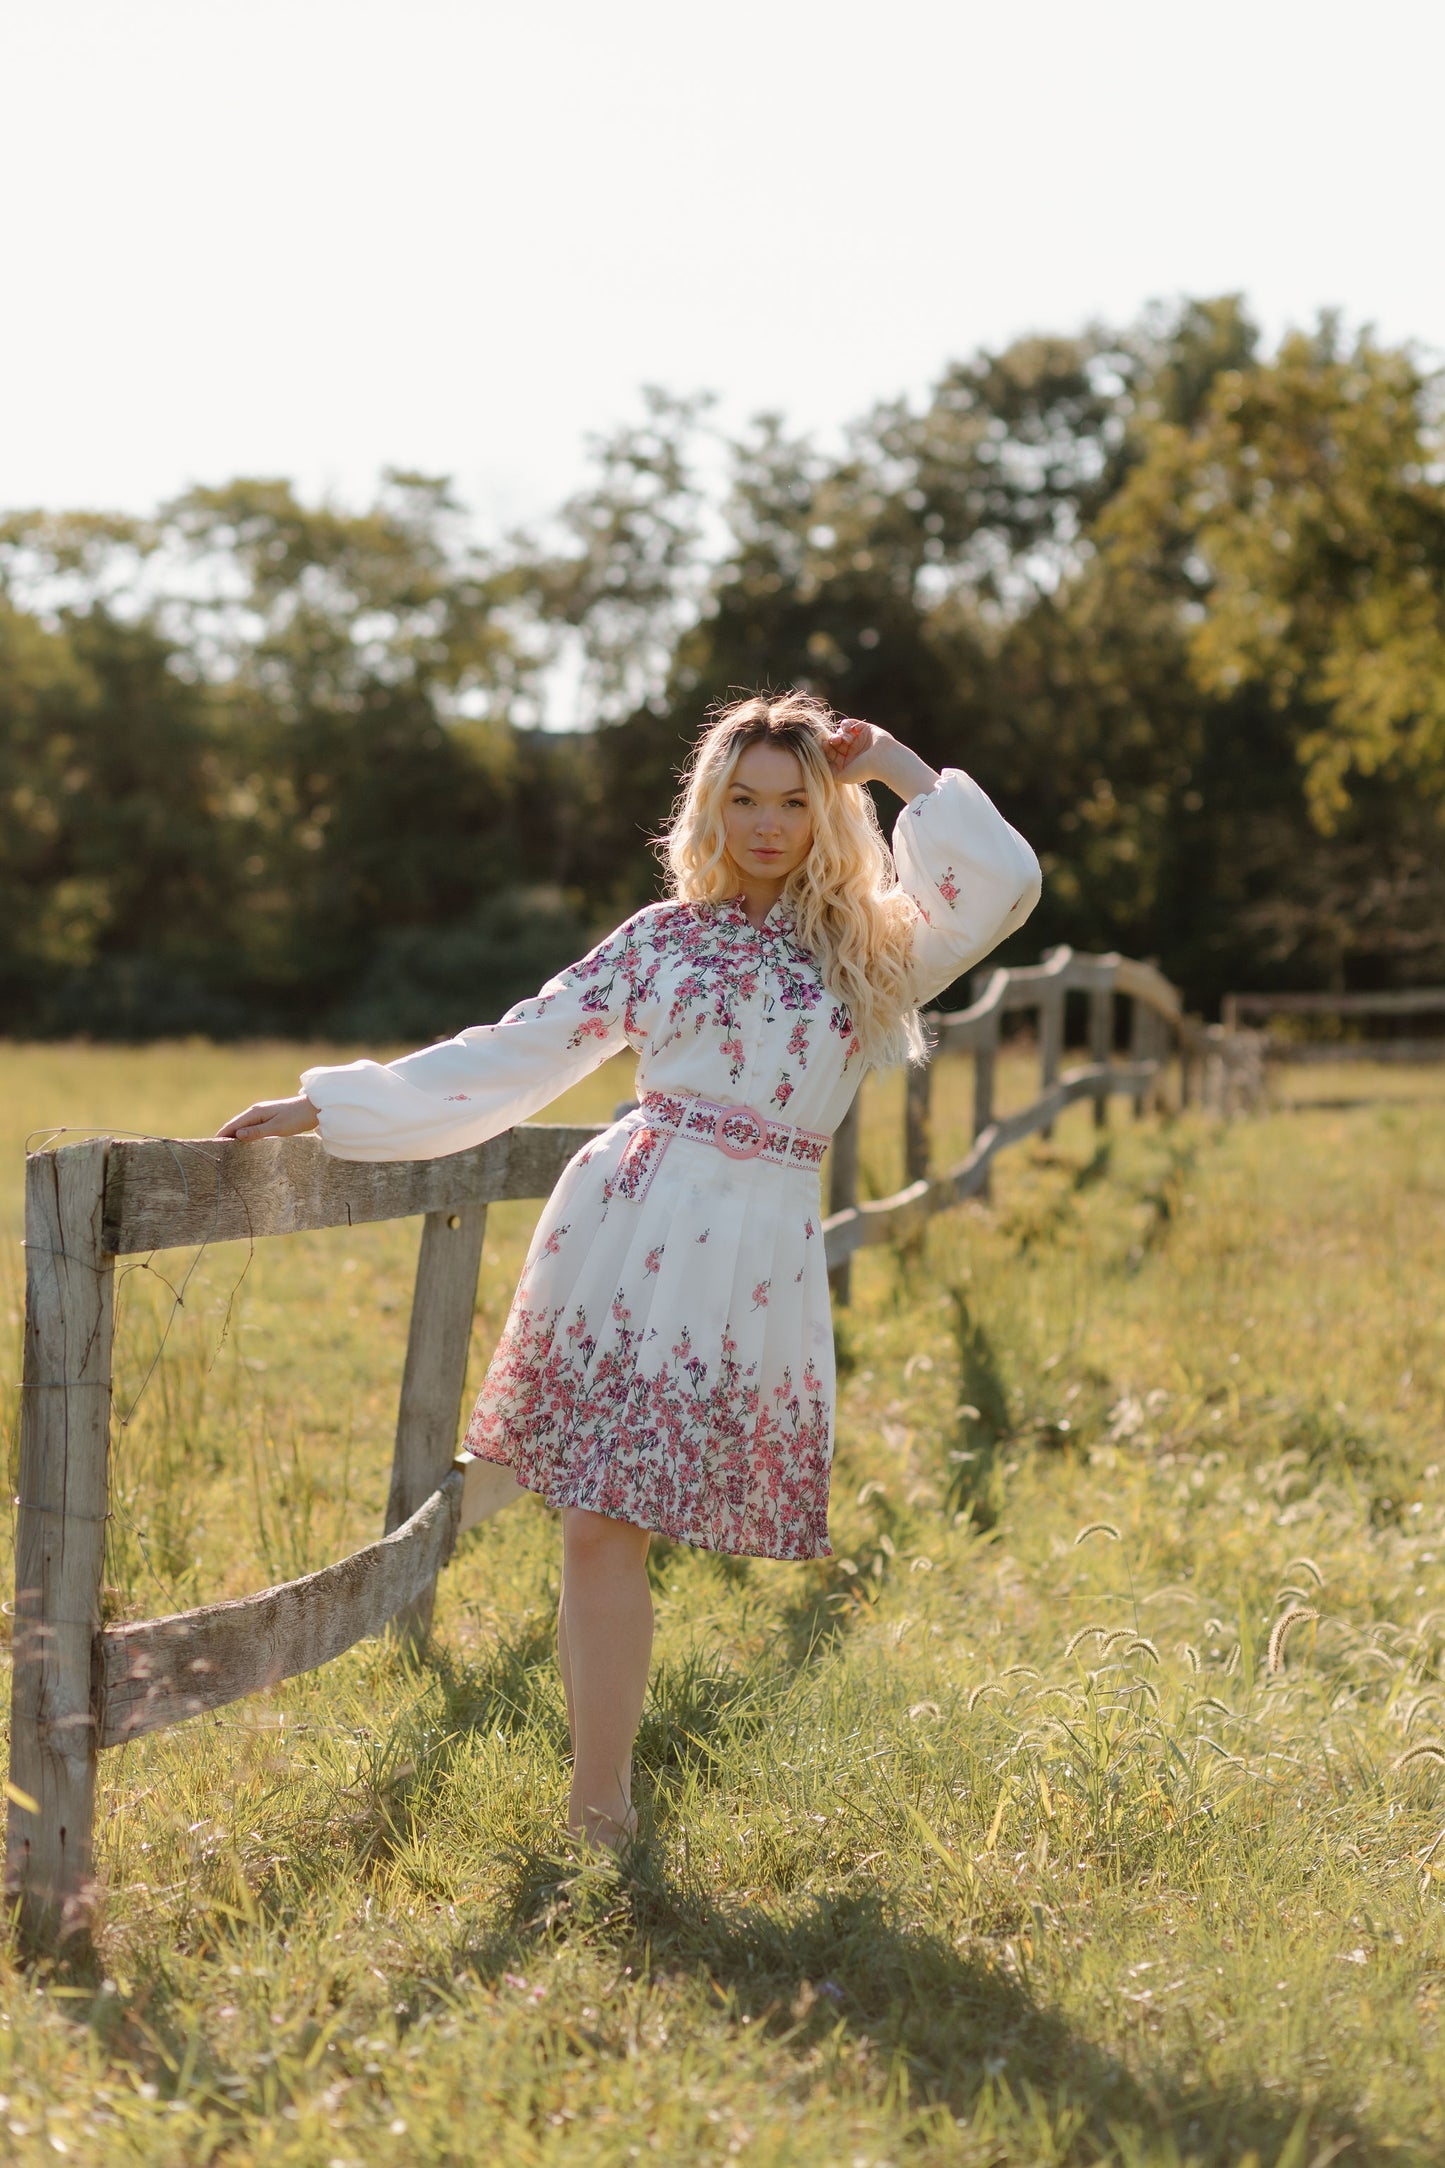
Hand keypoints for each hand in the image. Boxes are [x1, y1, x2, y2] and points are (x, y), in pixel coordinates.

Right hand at [216, 1093, 319, 1142]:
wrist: (314, 1108)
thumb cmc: (297, 1118)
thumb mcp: (277, 1128)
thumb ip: (257, 1132)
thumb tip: (237, 1136)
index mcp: (255, 1113)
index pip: (232, 1126)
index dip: (220, 1136)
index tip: (210, 1148)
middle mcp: (255, 1112)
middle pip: (234, 1126)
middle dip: (225, 1138)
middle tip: (216, 1154)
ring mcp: (261, 1114)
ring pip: (242, 1127)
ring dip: (234, 1138)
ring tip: (226, 1152)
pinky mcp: (268, 1118)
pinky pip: (251, 1128)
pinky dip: (244, 1136)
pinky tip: (243, 1144)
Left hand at [822, 718, 938, 800]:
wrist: (883, 760)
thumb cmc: (863, 770)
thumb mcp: (842, 776)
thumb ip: (830, 771)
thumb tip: (819, 764)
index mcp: (848, 762)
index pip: (832, 753)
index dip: (826, 748)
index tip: (823, 745)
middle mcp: (853, 752)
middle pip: (836, 742)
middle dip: (832, 740)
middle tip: (832, 741)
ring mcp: (859, 740)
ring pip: (842, 733)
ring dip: (839, 734)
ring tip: (842, 738)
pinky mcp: (865, 729)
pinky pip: (851, 723)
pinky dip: (846, 724)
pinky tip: (846, 729)